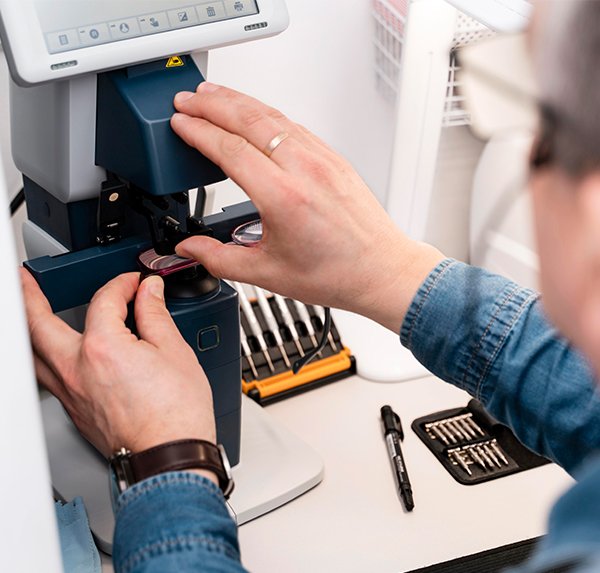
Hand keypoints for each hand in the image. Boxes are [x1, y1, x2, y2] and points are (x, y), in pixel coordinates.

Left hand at [20, 270, 215, 459]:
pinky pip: (48, 376)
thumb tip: (150, 292)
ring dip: (29, 327)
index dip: (123, 284)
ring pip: (34, 354)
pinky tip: (56, 352)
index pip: (105, 300)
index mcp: (103, 348)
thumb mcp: (175, 351)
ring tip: (30, 312)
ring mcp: (71, 393)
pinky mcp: (74, 411)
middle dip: (30, 295)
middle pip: (38, 323)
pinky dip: (46, 355)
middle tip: (26, 280)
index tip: (137, 283)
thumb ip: (156, 314)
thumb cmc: (176, 413)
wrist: (170, 455)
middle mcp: (77, 369)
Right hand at [171, 83, 443, 332]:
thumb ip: (220, 259)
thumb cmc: (336, 273)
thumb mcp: (267, 274)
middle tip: (187, 98)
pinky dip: (266, 113)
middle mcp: (304, 170)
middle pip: (249, 119)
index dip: (199, 131)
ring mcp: (322, 159)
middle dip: (211, 103)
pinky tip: (254, 113)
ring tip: (212, 94)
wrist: (380, 270)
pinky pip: (294, 125)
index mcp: (283, 198)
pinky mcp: (334, 158)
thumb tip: (190, 249)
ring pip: (273, 115)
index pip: (230, 149)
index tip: (180, 123)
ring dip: (238, 100)